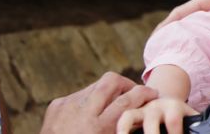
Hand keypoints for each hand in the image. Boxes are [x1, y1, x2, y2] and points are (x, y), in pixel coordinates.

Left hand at [40, 72, 157, 133]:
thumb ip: (123, 127)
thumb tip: (141, 114)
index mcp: (98, 128)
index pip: (127, 100)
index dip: (144, 93)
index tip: (153, 93)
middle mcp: (82, 113)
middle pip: (111, 81)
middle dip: (127, 83)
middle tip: (134, 91)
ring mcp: (67, 105)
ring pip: (95, 86)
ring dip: (107, 92)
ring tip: (112, 105)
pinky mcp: (56, 105)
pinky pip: (79, 95)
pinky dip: (89, 101)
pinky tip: (90, 113)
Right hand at [116, 97, 197, 133]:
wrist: (168, 100)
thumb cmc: (180, 116)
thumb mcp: (189, 117)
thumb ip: (196, 124)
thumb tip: (204, 131)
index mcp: (174, 108)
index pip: (174, 121)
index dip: (175, 133)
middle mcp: (156, 107)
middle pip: (152, 121)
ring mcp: (142, 109)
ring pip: (131, 116)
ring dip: (126, 129)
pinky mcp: (131, 113)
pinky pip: (122, 118)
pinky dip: (119, 128)